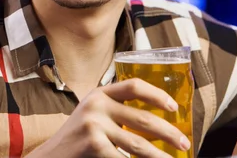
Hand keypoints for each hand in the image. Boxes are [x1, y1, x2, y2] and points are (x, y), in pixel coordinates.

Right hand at [26, 78, 190, 157]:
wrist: (52, 155)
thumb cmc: (77, 136)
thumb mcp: (91, 113)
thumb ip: (114, 109)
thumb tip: (156, 120)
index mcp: (99, 94)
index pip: (134, 86)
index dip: (158, 95)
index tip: (174, 107)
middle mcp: (96, 106)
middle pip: (144, 119)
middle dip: (170, 134)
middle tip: (184, 144)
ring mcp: (95, 127)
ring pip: (141, 145)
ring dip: (162, 156)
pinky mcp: (95, 146)